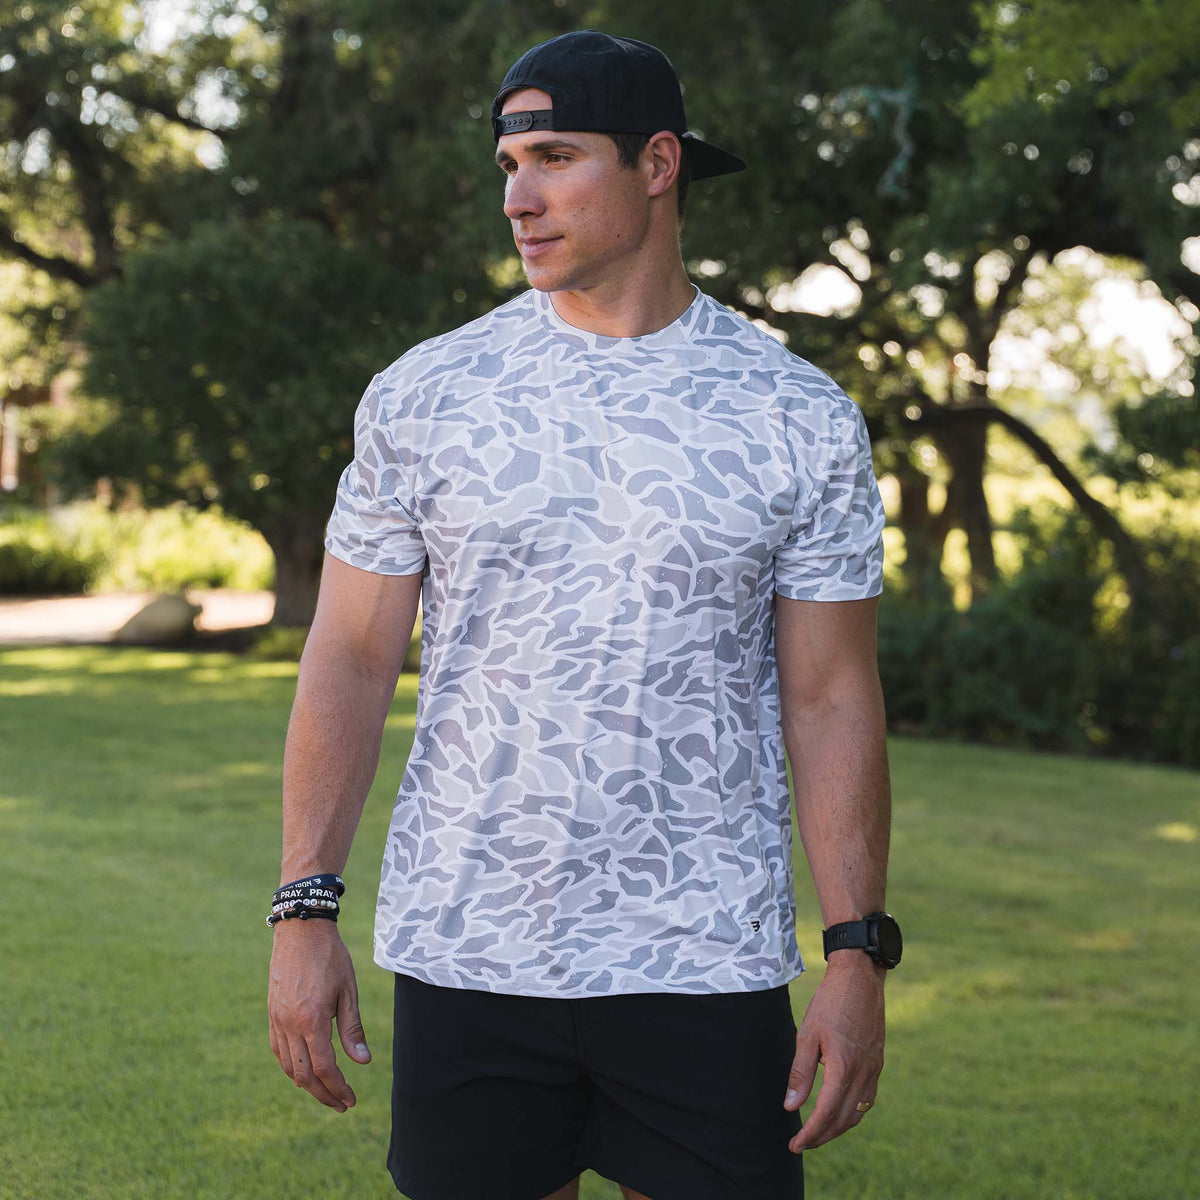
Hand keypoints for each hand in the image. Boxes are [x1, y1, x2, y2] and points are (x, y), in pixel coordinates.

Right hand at [268, 919, 371, 1110]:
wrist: (301, 930)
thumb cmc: (331, 957)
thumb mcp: (349, 990)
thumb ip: (352, 1028)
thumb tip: (362, 1062)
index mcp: (312, 1020)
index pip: (325, 1067)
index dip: (338, 1088)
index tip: (351, 1100)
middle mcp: (290, 1024)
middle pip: (304, 1075)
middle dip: (324, 1094)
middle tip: (342, 1103)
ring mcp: (277, 1020)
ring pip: (288, 1066)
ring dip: (306, 1084)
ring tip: (325, 1091)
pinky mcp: (272, 1013)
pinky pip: (278, 1050)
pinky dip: (290, 1066)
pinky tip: (303, 1070)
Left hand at [782, 952, 884, 1151]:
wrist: (860, 979)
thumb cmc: (830, 1002)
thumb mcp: (808, 1034)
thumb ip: (800, 1072)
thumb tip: (791, 1106)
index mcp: (844, 1068)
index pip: (826, 1114)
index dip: (810, 1133)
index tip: (795, 1145)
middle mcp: (863, 1074)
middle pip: (843, 1119)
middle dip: (822, 1137)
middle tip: (801, 1144)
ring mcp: (874, 1070)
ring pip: (857, 1112)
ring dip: (837, 1128)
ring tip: (817, 1133)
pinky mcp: (877, 1063)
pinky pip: (866, 1099)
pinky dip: (851, 1112)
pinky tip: (838, 1111)